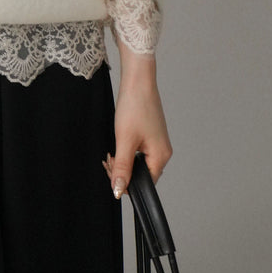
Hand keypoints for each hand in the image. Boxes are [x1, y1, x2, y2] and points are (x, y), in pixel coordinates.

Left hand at [102, 42, 171, 199]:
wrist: (138, 81)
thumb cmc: (134, 107)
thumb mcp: (124, 141)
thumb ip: (122, 168)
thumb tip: (118, 191)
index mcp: (161, 156)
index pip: (145, 183)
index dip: (126, 182)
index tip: (111, 170)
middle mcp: (163, 152)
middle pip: (142, 174)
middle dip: (122, 170)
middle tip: (108, 159)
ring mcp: (158, 142)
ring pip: (139, 163)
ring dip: (123, 160)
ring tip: (113, 149)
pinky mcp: (153, 135)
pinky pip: (140, 152)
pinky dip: (128, 151)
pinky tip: (120, 142)